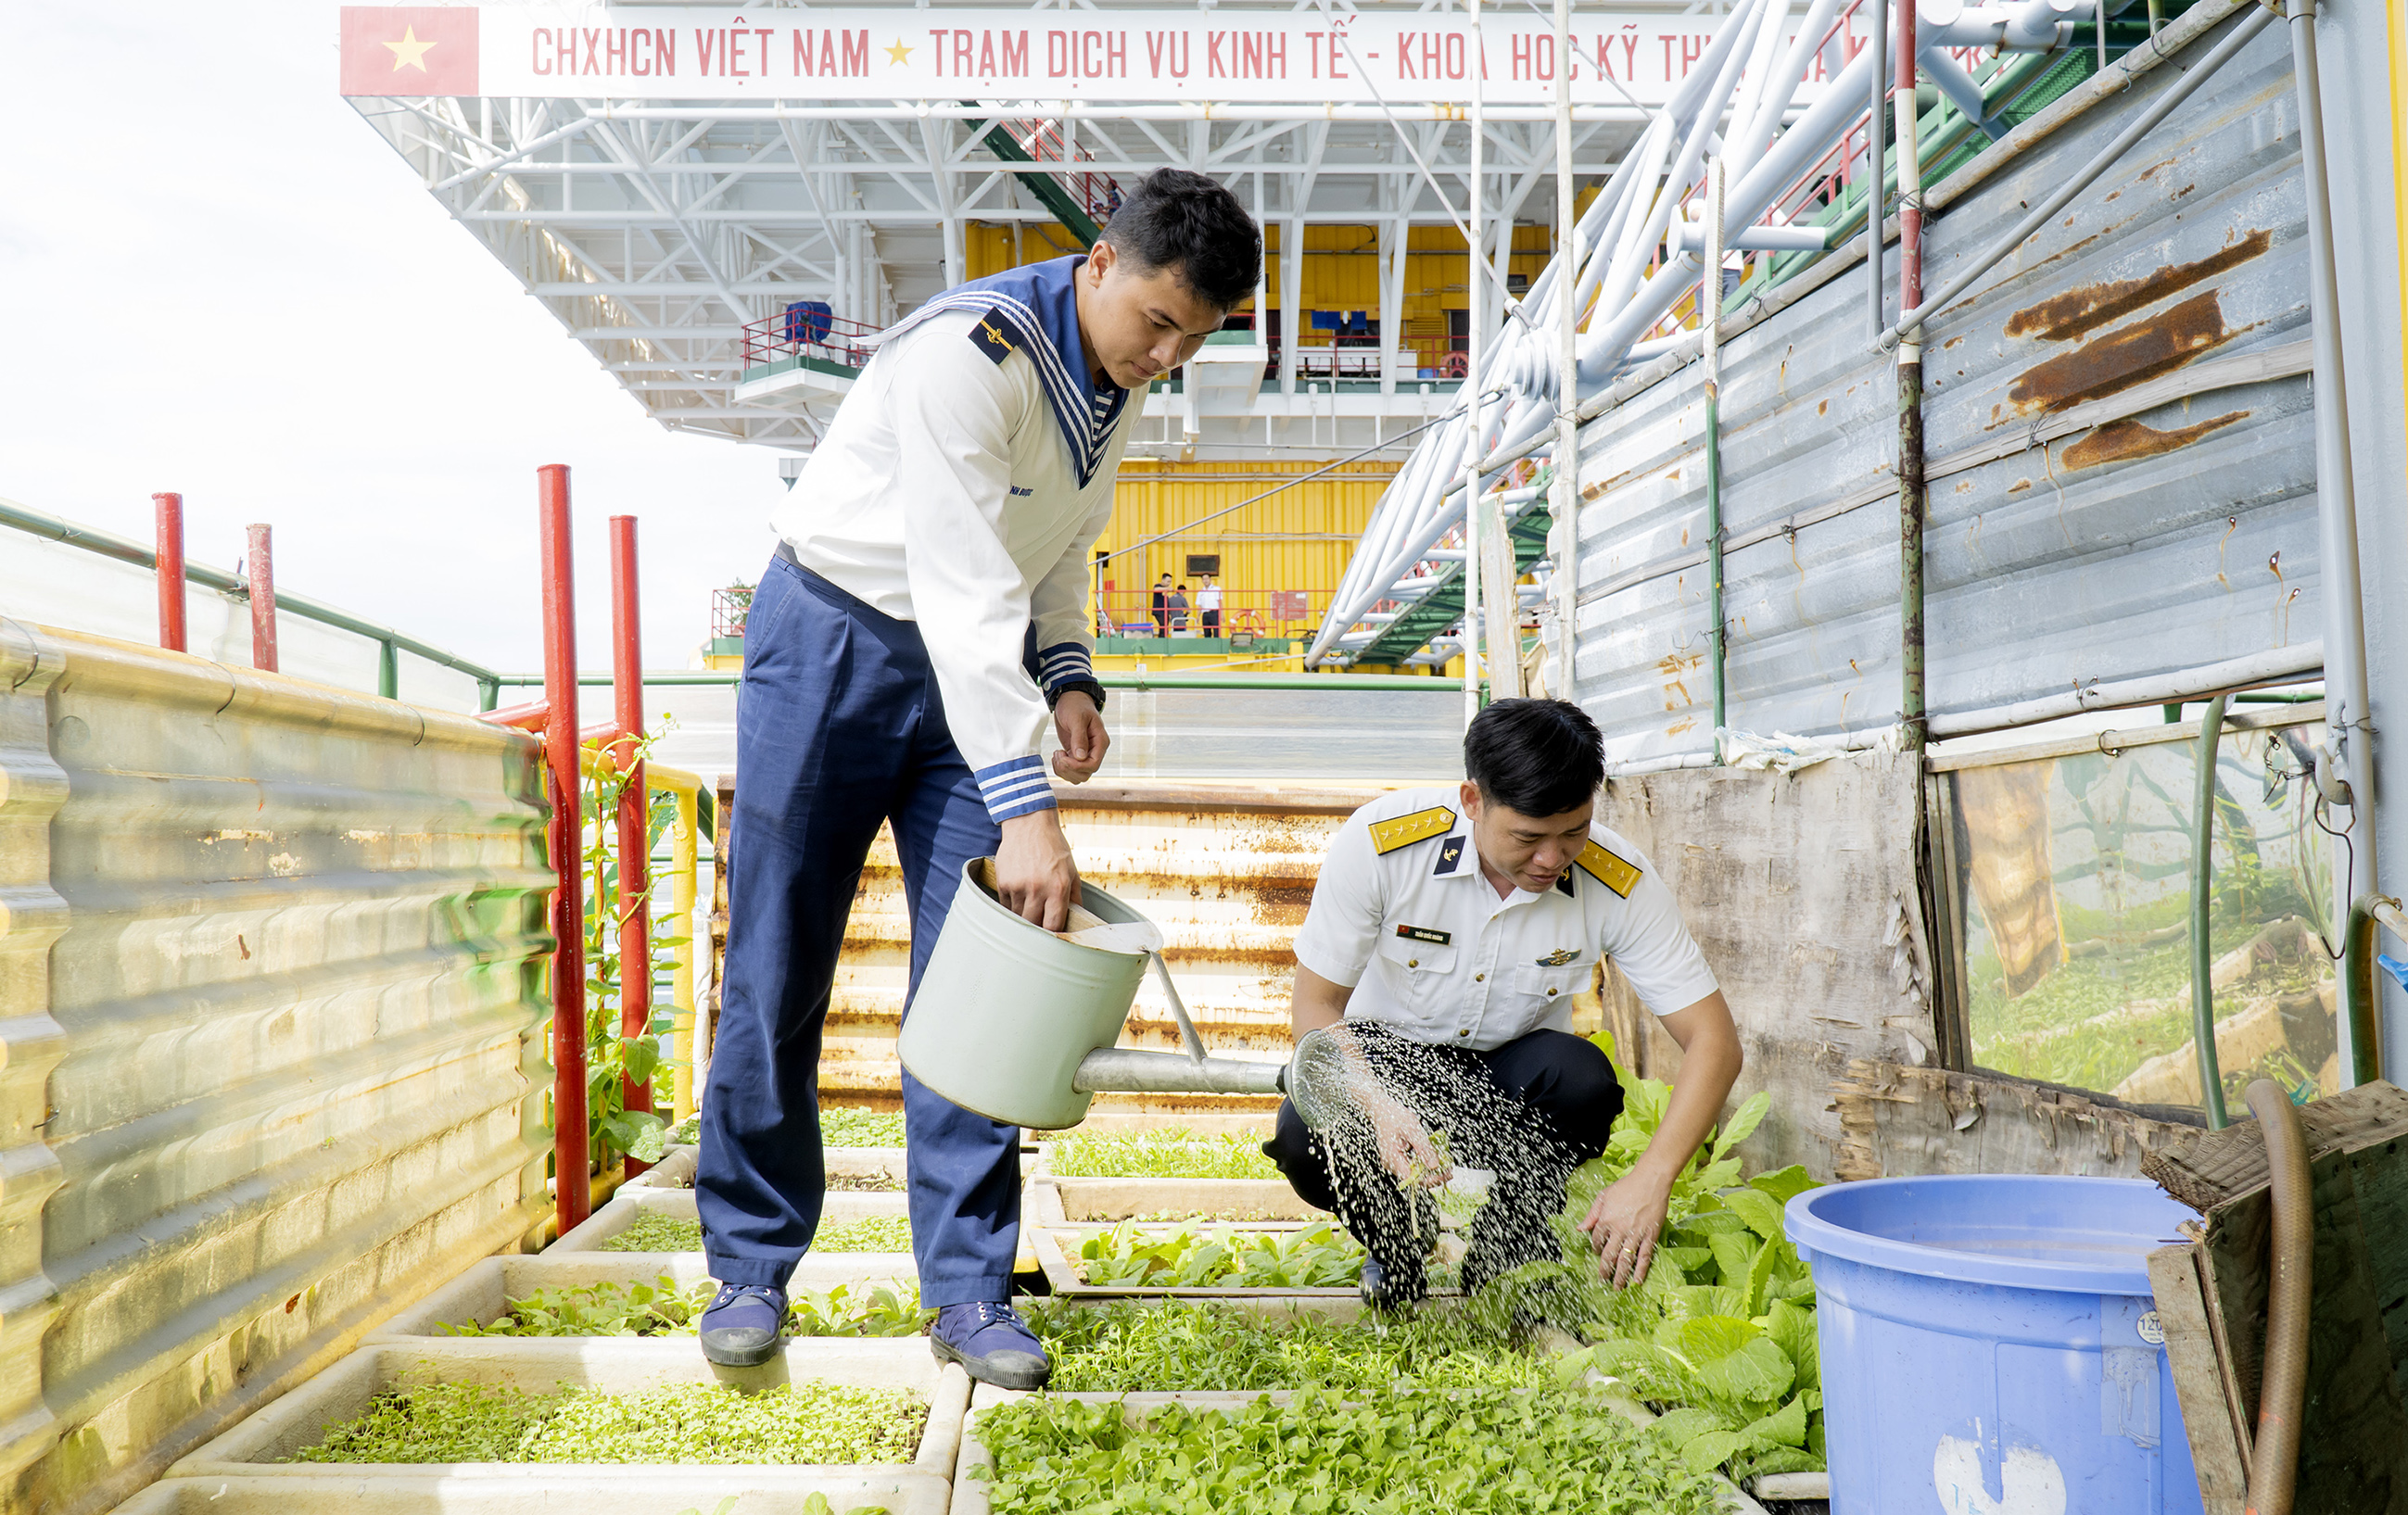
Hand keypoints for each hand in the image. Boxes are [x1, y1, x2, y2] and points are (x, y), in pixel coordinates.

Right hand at [995, 810, 1079, 930]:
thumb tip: (1079, 919)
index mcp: (1058, 888)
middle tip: (1040, 925)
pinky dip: (1012, 906)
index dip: (1054, 934)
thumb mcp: (1071, 871)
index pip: (1054, 926)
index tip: (1054, 936)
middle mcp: (1037, 889)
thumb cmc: (1053, 848)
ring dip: (1024, 917)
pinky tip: (1019, 896)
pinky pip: (1006, 906)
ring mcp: (1018, 887)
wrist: (1029, 825)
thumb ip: (1075, 897)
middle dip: (1037, 928)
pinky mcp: (1003, 883)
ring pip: (1018, 918)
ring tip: (1030, 907)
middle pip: (1034, 925)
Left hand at [1051, 690, 1108, 782]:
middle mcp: (1095, 750)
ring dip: (1064, 770)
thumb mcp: (1077, 718)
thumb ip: (1079, 737)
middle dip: (1069, 769)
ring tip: (1057, 754)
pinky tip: (1057, 755)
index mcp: (1100, 742)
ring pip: (1077, 775)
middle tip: (1058, 754)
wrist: (1069, 698)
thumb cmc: (1075, 705)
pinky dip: (1061, 768)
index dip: (1077, 766)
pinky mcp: (1074, 754)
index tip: (1064, 757)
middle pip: (1085, 773)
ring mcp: (1085, 753)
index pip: (1093, 764)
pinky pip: (1070, 770)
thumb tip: (1080, 756)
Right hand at [1366, 1093, 1449, 1188]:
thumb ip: (1423, 1148)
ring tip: (1446, 1166)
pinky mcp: (1399, 1159)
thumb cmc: (1394, 1116)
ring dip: (1431, 1171)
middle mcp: (1392, 1164)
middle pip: (1415, 1179)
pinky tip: (1436, 1160)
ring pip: (1415, 1174)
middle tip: (1450, 1171)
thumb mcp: (1412, 1129)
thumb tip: (1434, 1165)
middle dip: (1433, 1176)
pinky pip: (1413, 1167)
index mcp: (1392, 1159)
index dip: (1430, 1179)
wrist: (1382, 1109)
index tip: (1445, 1174)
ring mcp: (1395, 1162)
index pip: (1412, 1179)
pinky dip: (1425, 1164)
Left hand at [1581, 1168, 1673, 1288]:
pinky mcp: (1650, 1236)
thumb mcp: (1604, 1196)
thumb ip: (1592, 1214)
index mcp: (1605, 1220)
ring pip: (1625, 1260)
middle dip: (1604, 1270)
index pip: (1596, 1241)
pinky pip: (1644, 1256)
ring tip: (1617, 1288)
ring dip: (1620, 1276)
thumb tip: (1580, 1229)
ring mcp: (1635, 1234)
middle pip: (1609, 1255)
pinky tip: (1637, 1281)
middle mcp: (1618, 1230)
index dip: (1595, 1249)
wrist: (1650, 1181)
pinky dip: (1641, 1270)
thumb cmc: (1626, 1186)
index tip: (1597, 1254)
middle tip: (1603, 1281)